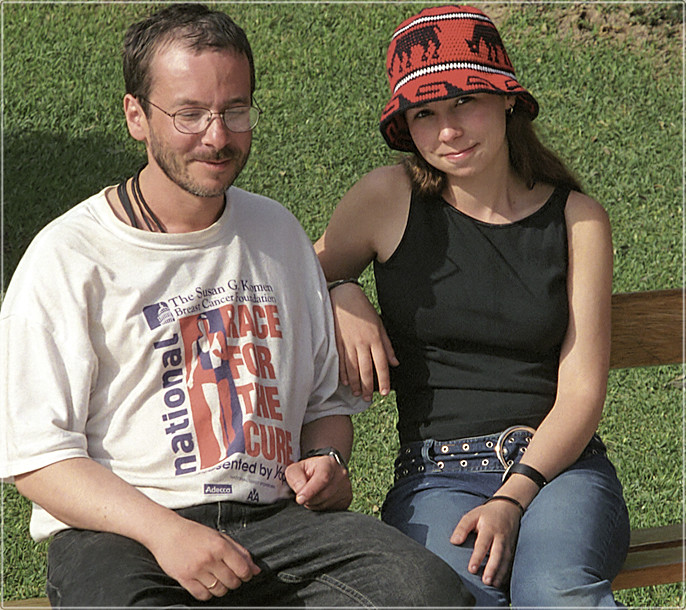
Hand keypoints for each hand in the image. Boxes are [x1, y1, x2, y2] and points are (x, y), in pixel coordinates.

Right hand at [147, 515, 260, 600]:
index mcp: (220, 546)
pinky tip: (206, 584)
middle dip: (234, 581)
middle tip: (229, 575)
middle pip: (232, 582)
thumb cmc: (194, 533)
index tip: (244, 574)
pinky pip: (202, 595)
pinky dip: (207, 593)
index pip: (243, 569)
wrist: (167, 532)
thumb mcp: (220, 536)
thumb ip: (239, 551)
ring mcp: (197, 570)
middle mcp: (210, 558)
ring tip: (216, 579)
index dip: (247, 574)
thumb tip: (255, 569)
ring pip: (219, 591)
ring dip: (221, 588)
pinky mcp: (184, 579)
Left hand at [285, 455, 351, 510]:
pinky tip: (320, 500)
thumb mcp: (297, 469)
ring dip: (315, 504)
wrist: (324, 471)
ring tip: (312, 496)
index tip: (300, 499)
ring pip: (327, 504)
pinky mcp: (348, 498)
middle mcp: (341, 474)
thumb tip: (300, 490)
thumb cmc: (309, 471)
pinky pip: (332, 510)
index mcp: (328, 463)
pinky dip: (322, 508)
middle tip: (303, 496)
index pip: (322, 478)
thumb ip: (295, 477)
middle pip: (323, 494)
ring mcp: (346, 487)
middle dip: (309, 499)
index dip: (310, 491)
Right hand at [329, 282, 398, 400]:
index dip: (383, 380)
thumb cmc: (364, 311)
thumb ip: (387, 345)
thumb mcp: (380, 325)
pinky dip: (343, 373)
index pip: (381, 364)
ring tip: (357, 393)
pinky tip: (345, 382)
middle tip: (369, 399)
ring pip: (352, 368)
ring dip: (355, 383)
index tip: (384, 392)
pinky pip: (341, 361)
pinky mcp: (337, 342)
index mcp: (375, 339)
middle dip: (368, 386)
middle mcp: (362, 343)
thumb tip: (394, 363)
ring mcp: (348, 343)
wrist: (345, 298)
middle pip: (365, 370)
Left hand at [450, 498, 521, 587]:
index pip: (482, 544)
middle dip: (492, 568)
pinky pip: (510, 562)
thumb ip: (462, 528)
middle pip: (497, 554)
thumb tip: (454, 542)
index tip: (471, 569)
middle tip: (486, 581)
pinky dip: (506, 572)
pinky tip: (501, 582)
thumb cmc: (486, 514)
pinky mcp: (512, 548)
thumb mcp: (472, 515)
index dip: (477, 557)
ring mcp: (508, 543)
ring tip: (493, 585)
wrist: (508, 508)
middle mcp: (500, 537)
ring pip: (505, 560)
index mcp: (489, 528)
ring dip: (500, 573)